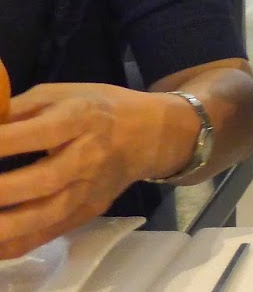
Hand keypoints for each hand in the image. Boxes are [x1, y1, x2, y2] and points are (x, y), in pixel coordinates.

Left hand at [0, 85, 188, 259]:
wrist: (153, 133)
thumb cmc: (100, 107)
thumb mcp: (63, 93)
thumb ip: (20, 109)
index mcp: (81, 117)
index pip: (38, 133)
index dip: (3, 143)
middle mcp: (88, 155)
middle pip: (45, 179)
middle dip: (3, 190)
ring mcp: (90, 188)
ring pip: (48, 213)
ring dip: (8, 225)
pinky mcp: (89, 210)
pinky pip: (51, 232)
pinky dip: (19, 243)